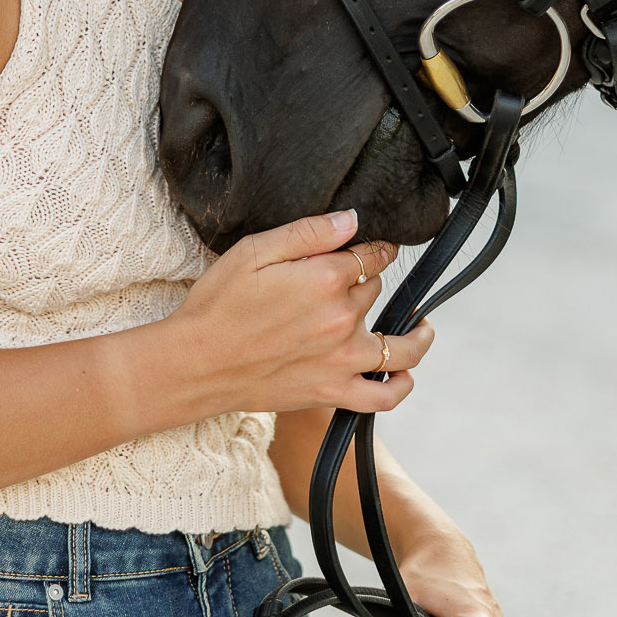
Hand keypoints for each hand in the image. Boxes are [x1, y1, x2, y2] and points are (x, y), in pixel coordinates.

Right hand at [170, 209, 431, 418]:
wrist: (194, 364)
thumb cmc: (217, 305)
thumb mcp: (254, 252)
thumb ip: (308, 232)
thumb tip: (352, 220)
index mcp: (323, 279)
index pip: (369, 255)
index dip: (374, 247)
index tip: (373, 246)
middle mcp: (341, 319)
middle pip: (376, 292)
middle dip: (370, 282)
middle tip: (355, 281)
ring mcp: (341, 361)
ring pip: (400, 346)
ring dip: (418, 333)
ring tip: (422, 326)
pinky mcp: (331, 393)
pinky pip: (384, 396)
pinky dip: (402, 384)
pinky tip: (404, 372)